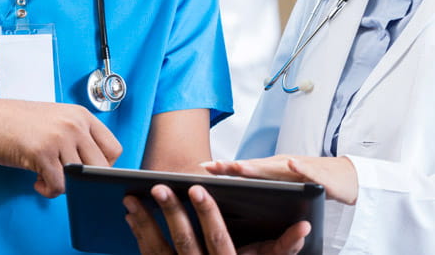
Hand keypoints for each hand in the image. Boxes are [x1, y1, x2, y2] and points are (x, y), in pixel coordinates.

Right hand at [0, 100, 120, 197]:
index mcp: (82, 115)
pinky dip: (49, 190)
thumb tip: (97, 168)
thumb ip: (78, 136)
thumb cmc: (19, 122)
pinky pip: (59, 186)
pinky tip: (37, 181)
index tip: (86, 171)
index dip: (103, 166)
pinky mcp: (42, 153)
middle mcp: (75, 125)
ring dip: (65, 186)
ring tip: (47, 177)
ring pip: (81, 179)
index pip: (114, 149)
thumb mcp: (57, 119)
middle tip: (65, 177)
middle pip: (102, 167)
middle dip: (85, 180)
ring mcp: (60, 138)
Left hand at [124, 184, 310, 254]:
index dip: (208, 214)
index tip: (196, 188)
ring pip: (160, 253)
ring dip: (144, 224)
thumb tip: (303, 229)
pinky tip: (131, 218)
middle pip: (185, 243)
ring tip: (132, 199)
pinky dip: (139, 237)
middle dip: (171, 213)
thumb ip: (282, 249)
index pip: (218, 240)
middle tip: (158, 186)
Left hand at [205, 155, 358, 204]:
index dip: (222, 169)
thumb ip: (262, 185)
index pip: (243, 169)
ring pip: (275, 168)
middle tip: (210, 168)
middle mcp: (282, 165)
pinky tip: (291, 164)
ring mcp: (299, 167)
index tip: (200, 169)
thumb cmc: (311, 180)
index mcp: (272, 169)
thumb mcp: (283, 184)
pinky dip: (300, 167)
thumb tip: (235, 189)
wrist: (345, 177)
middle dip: (231, 167)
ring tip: (238, 168)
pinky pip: (308, 171)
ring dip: (257, 167)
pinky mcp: (319, 174)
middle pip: (253, 166)